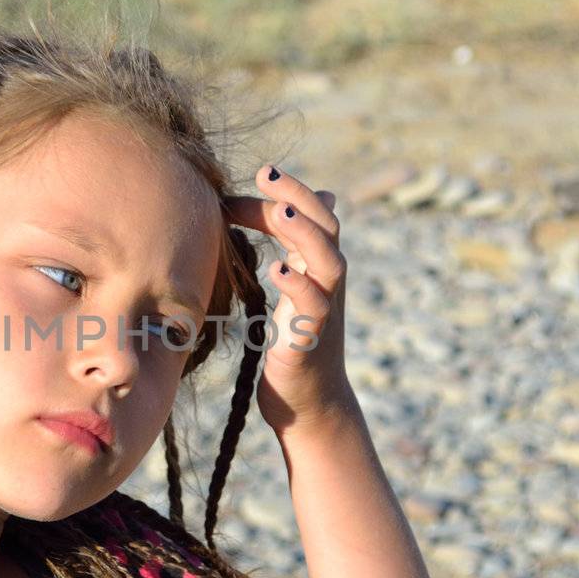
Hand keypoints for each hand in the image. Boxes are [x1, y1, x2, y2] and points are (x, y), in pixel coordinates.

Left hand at [223, 165, 357, 433]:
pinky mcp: (313, 340)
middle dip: (299, 196)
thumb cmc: (295, 343)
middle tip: (268, 172)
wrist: (311, 404)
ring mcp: (325, 311)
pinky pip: (314, 308)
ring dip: (305, 235)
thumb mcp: (293, 289)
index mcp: (318, 268)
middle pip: (326, 227)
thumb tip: (289, 204)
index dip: (282, 195)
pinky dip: (299, 286)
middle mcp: (327, 284)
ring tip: (281, 212)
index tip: (249, 183)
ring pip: (329, 263)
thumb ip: (292, 249)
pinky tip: (277, 270)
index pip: (310, 216)